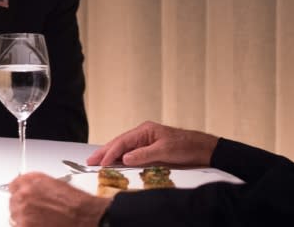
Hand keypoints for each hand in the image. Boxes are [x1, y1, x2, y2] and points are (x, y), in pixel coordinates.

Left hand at [9, 172, 110, 226]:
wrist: (84, 215)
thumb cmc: (75, 203)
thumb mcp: (55, 185)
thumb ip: (38, 187)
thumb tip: (32, 193)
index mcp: (32, 180)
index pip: (14, 185)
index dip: (20, 192)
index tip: (23, 197)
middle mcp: (24, 194)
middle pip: (14, 201)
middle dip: (23, 207)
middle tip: (37, 212)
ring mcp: (23, 211)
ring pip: (15, 216)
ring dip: (25, 219)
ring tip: (41, 220)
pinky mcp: (24, 226)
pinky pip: (19, 226)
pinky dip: (28, 226)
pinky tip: (41, 225)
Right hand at [87, 121, 218, 166]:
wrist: (202, 148)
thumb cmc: (186, 146)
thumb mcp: (165, 151)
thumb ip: (143, 154)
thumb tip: (125, 158)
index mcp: (145, 130)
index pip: (123, 142)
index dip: (110, 152)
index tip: (101, 162)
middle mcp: (143, 134)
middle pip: (119, 142)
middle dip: (104, 152)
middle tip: (90, 161)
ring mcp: (146, 140)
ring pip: (124, 147)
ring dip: (110, 155)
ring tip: (97, 161)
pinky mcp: (150, 148)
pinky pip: (131, 152)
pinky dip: (120, 157)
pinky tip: (115, 162)